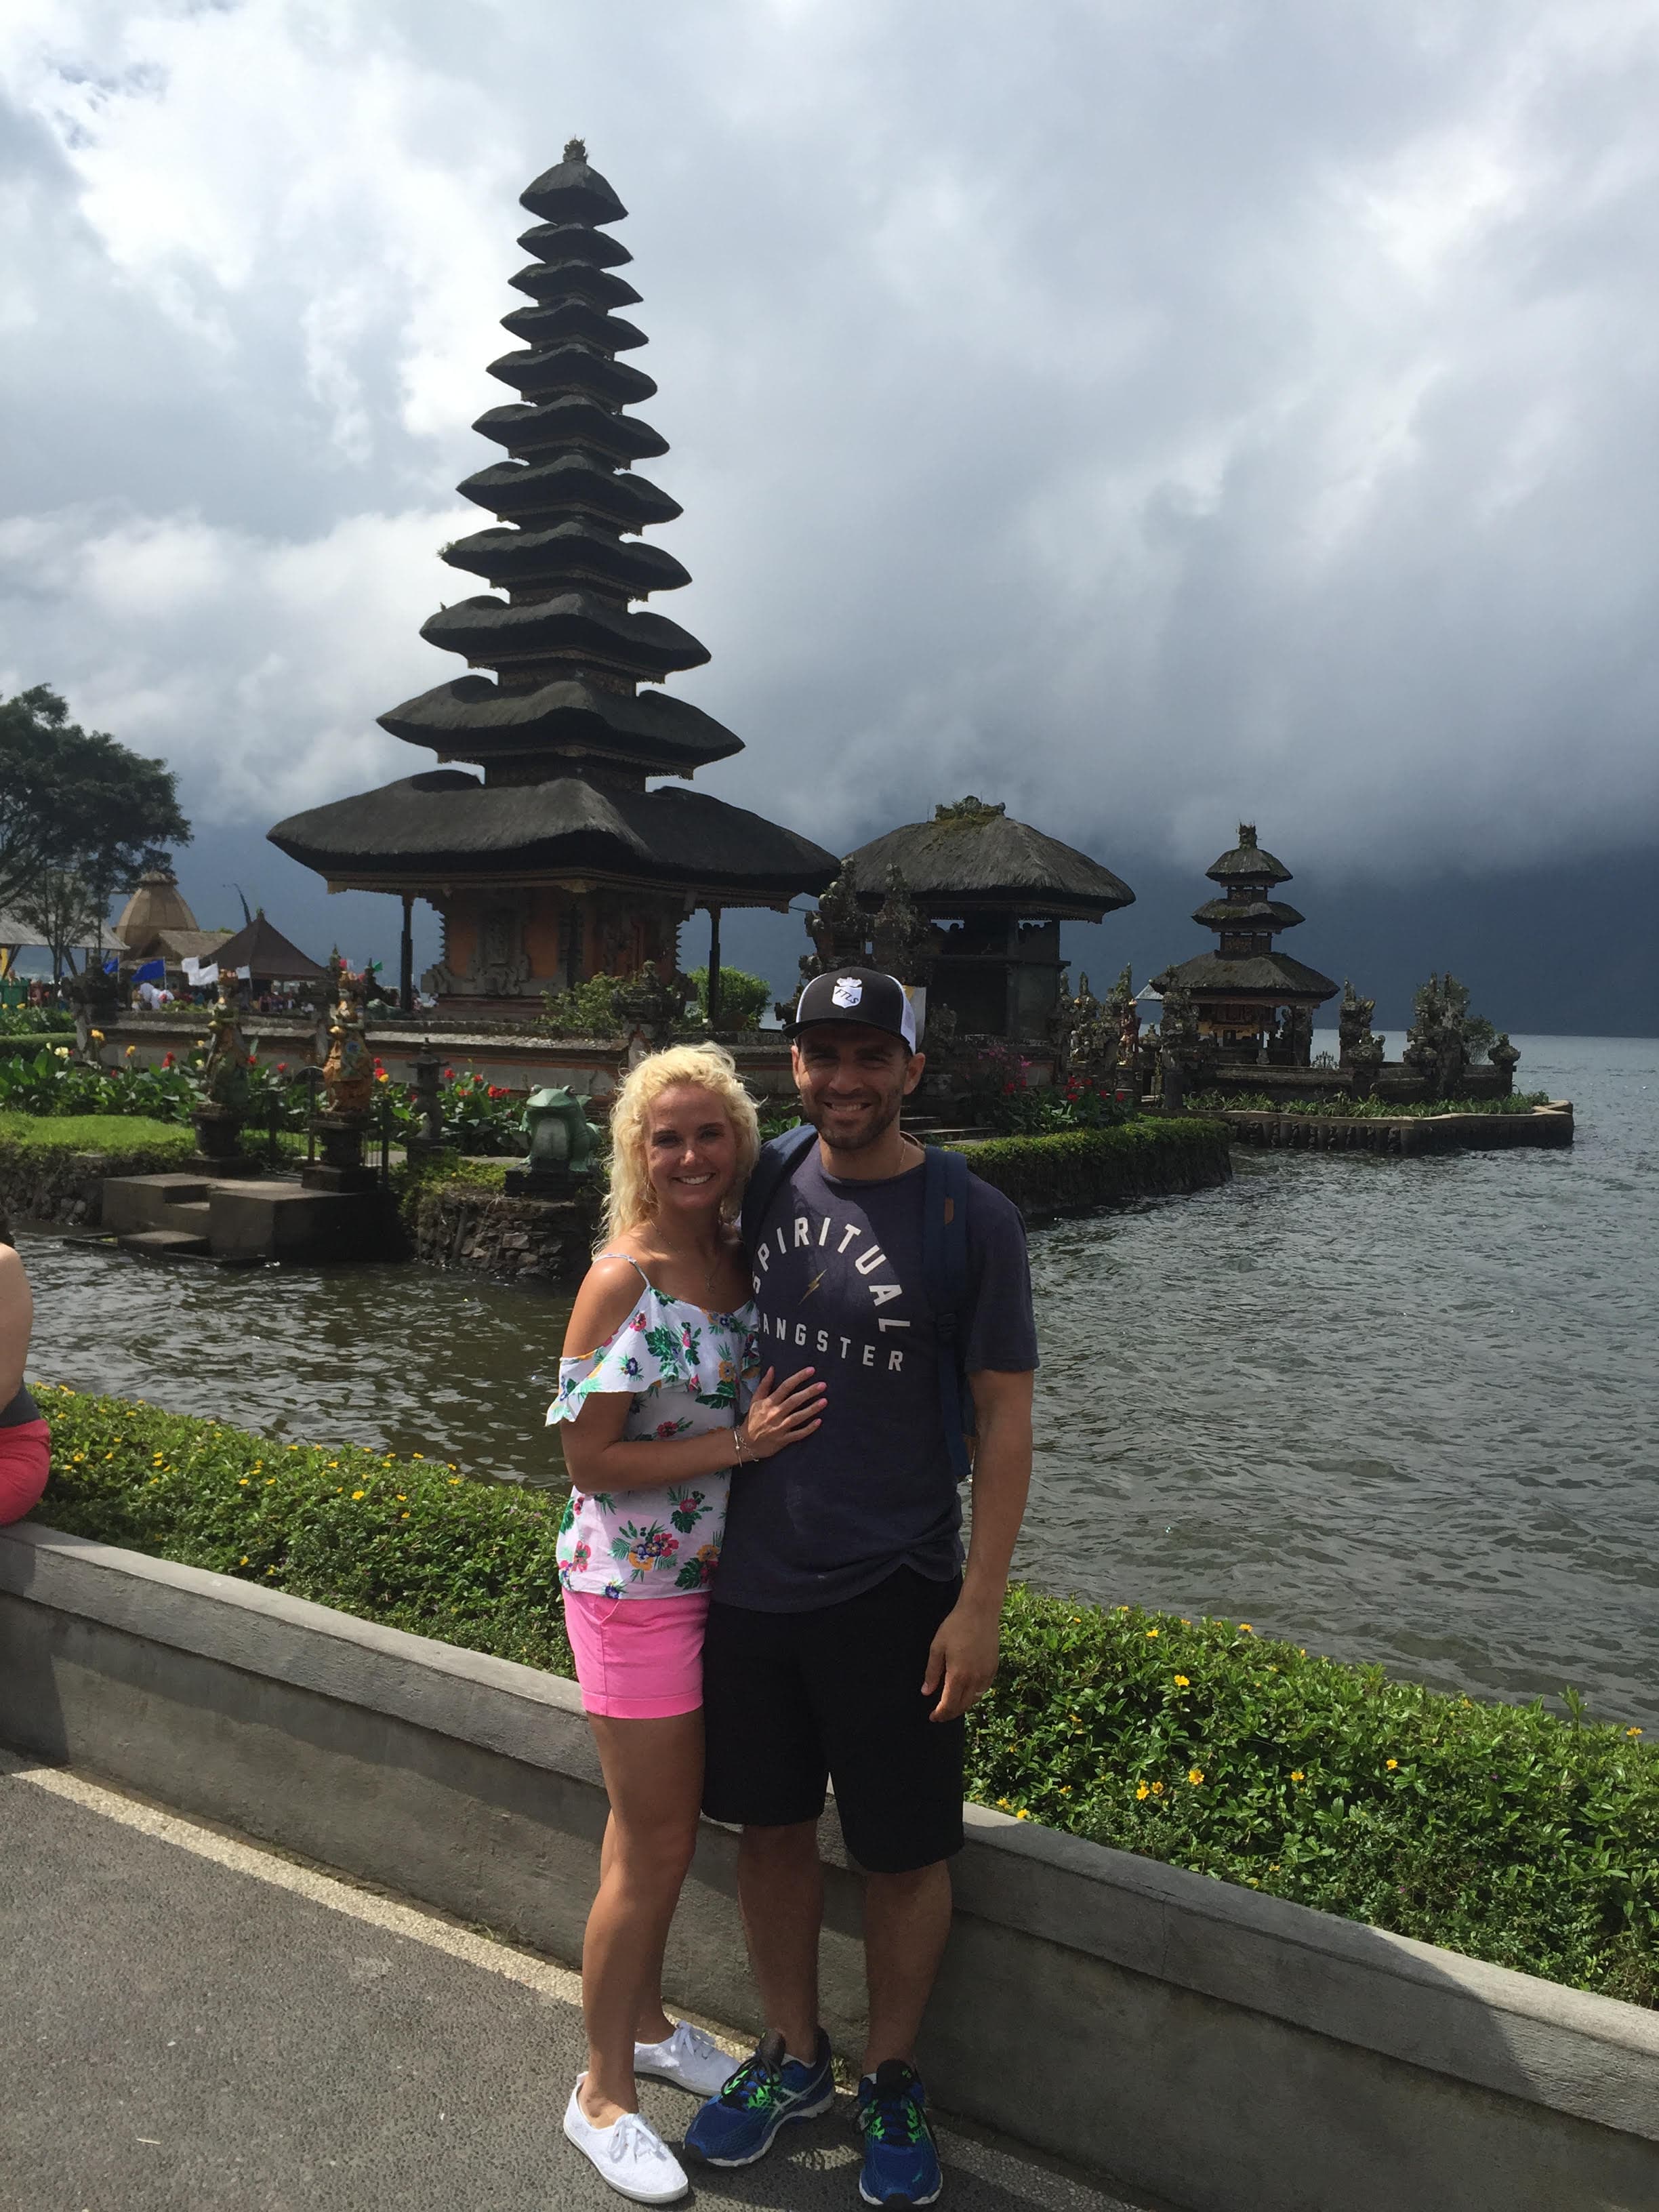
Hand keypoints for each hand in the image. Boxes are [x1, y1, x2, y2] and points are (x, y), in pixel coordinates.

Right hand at [737, 1365, 826, 1460]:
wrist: (746, 1443)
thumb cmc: (752, 1419)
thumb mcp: (755, 1400)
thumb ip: (764, 1384)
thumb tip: (772, 1368)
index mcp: (769, 1403)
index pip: (785, 1387)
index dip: (799, 1378)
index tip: (811, 1370)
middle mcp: (775, 1414)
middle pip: (794, 1401)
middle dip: (809, 1392)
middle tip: (823, 1385)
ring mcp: (780, 1427)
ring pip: (798, 1417)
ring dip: (812, 1409)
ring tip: (824, 1401)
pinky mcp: (784, 1439)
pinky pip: (798, 1434)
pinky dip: (809, 1428)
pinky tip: (819, 1421)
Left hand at [920, 1594, 1000, 1721]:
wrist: (980, 1612)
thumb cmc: (955, 1627)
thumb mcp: (937, 1648)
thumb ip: (932, 1673)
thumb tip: (926, 1692)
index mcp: (958, 1675)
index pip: (949, 1704)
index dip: (940, 1714)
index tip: (932, 1717)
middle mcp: (974, 1679)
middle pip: (962, 1706)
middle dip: (950, 1713)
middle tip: (940, 1714)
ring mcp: (986, 1674)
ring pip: (974, 1700)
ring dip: (962, 1706)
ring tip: (952, 1705)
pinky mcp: (993, 1668)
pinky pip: (984, 1689)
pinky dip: (974, 1696)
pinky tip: (967, 1693)